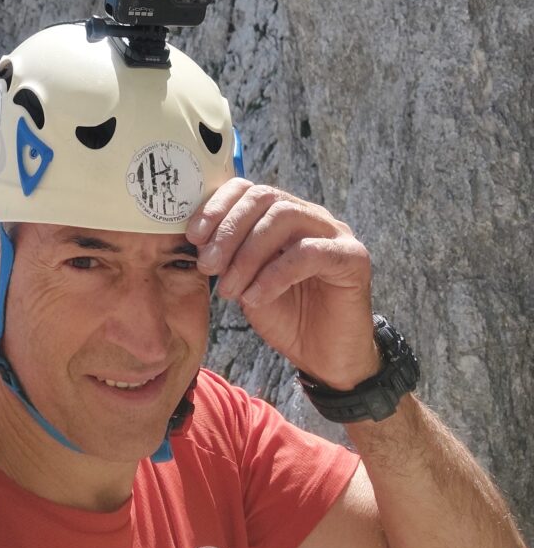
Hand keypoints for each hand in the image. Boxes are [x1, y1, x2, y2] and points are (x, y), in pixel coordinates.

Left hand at [186, 179, 380, 388]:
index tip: (194, 236)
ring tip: (230, 290)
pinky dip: (274, 274)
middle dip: (229, 230)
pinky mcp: (353, 257)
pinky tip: (255, 298)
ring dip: (248, 253)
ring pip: (284, 217)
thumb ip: (227, 255)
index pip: (248, 188)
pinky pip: (308, 253)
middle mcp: (311, 216)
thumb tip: (196, 237)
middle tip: (208, 266)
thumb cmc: (286, 317)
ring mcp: (335, 233)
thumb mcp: (245, 281)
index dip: (217, 207)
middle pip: (264, 198)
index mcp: (284, 215)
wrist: (325, 359)